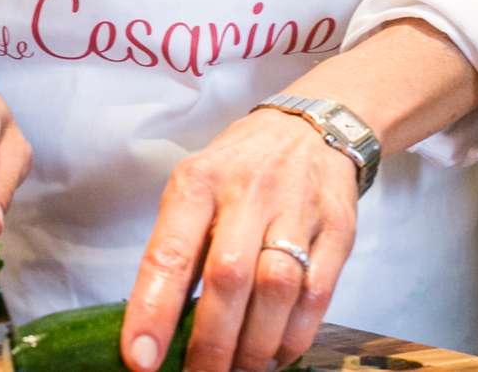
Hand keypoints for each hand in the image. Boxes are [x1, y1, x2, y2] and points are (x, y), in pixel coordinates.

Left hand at [120, 109, 359, 371]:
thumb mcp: (196, 187)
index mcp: (197, 183)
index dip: (152, 310)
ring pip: (276, 290)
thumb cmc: (239, 169)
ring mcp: (297, 211)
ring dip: (254, 345)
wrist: (314, 128)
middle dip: (211, 343)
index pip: (169, 253)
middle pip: (228, 278)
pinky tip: (276, 354)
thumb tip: (157, 324)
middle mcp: (247, 194)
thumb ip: (180, 246)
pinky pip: (317, 295)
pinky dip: (294, 336)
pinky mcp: (337, 231)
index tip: (140, 358)